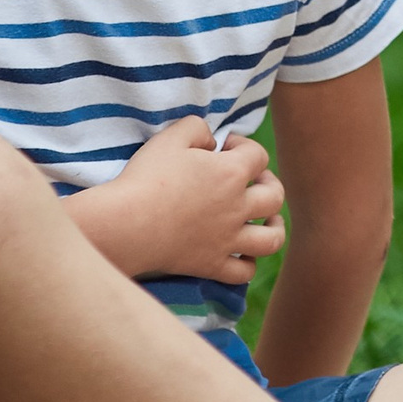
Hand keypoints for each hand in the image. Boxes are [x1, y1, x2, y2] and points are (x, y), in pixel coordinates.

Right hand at [98, 120, 286, 282]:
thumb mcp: (171, 137)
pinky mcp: (211, 265)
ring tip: (269, 220)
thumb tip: (212, 141)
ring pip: (272, 239)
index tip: (224, 147)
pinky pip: (244, 273)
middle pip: (275, 196)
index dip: (244, 145)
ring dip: (275, 227)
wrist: (126, 224)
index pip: (258, 155)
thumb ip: (197, 128)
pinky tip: (242, 255)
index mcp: (231, 173)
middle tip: (253, 180)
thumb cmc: (147, 177)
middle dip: (270, 183)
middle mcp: (237, 207)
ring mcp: (227, 240)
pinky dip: (249, 265)